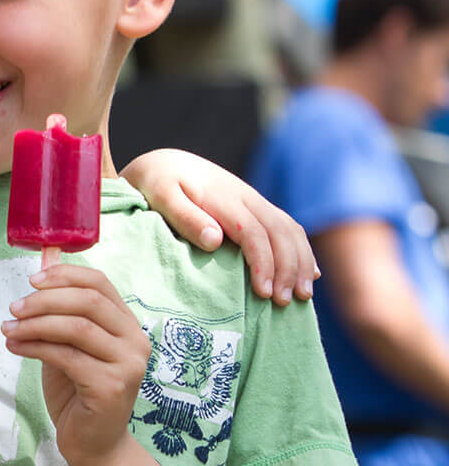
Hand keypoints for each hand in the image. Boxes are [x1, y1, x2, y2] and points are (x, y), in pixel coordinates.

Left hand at [1, 263, 149, 465]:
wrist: (93, 445)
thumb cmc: (78, 392)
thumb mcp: (67, 344)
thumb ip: (59, 311)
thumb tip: (43, 264)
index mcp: (127, 325)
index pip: (100, 283)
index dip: (64, 276)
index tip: (31, 281)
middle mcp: (135, 341)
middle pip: (88, 301)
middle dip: (44, 300)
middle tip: (13, 308)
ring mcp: (127, 364)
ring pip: (76, 327)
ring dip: (35, 324)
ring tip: (8, 329)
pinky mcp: (111, 386)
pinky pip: (66, 356)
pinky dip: (35, 347)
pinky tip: (15, 347)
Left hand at [121, 149, 316, 304]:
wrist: (163, 163)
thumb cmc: (156, 183)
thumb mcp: (161, 196)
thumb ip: (185, 217)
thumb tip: (215, 240)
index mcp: (224, 197)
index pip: (254, 233)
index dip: (264, 263)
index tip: (264, 293)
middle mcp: (246, 197)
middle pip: (280, 233)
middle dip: (288, 268)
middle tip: (284, 303)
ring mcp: (254, 202)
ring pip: (290, 230)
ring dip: (301, 262)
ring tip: (302, 295)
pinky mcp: (255, 208)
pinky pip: (287, 227)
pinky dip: (301, 250)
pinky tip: (310, 273)